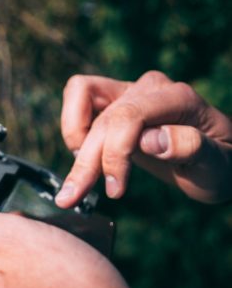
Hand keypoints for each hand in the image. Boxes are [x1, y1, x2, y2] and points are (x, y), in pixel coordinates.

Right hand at [56, 71, 231, 206]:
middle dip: (86, 161)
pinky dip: (73, 123)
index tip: (114, 191)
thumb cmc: (219, 164)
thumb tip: (149, 139)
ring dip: (73, 137)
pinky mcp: (114, 98)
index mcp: (178, 98)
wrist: (213, 156)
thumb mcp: (217, 166)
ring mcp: (130, 90)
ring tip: (78, 176)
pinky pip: (80, 93)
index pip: (130, 116)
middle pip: (105, 118)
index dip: (114, 154)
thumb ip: (192, 148)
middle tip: (71, 198)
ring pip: (82, 97)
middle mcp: (150, 88)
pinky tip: (82, 153)